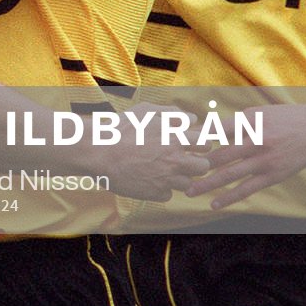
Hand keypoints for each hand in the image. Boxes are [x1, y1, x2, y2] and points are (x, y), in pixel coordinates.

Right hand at [86, 101, 210, 201]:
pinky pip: (168, 195)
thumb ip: (172, 114)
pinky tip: (149, 179)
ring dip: (178, 178)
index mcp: (176, 138)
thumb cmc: (121, 128)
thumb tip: (192, 119)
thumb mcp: (146, 111)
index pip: (206, 143)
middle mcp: (175, 160)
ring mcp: (166, 179)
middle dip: (197, 163)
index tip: (192, 144)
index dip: (200, 143)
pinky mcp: (154, 193)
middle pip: (203, 167)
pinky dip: (161, 189)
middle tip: (184, 160)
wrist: (99, 151)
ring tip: (162, 170)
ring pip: (187, 184)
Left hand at [184, 102, 305, 208]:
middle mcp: (256, 141)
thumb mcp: (259, 112)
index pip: (217, 130)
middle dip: (197, 164)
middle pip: (220, 155)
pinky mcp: (272, 176)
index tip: (178, 145)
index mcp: (250, 121)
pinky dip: (229, 197)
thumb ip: (235, 122)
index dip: (197, 139)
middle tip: (177, 171)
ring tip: (189, 191)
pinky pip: (247, 189)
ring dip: (207, 184)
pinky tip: (214, 203)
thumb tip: (207, 129)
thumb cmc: (283, 119)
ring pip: (230, 174)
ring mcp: (265, 160)